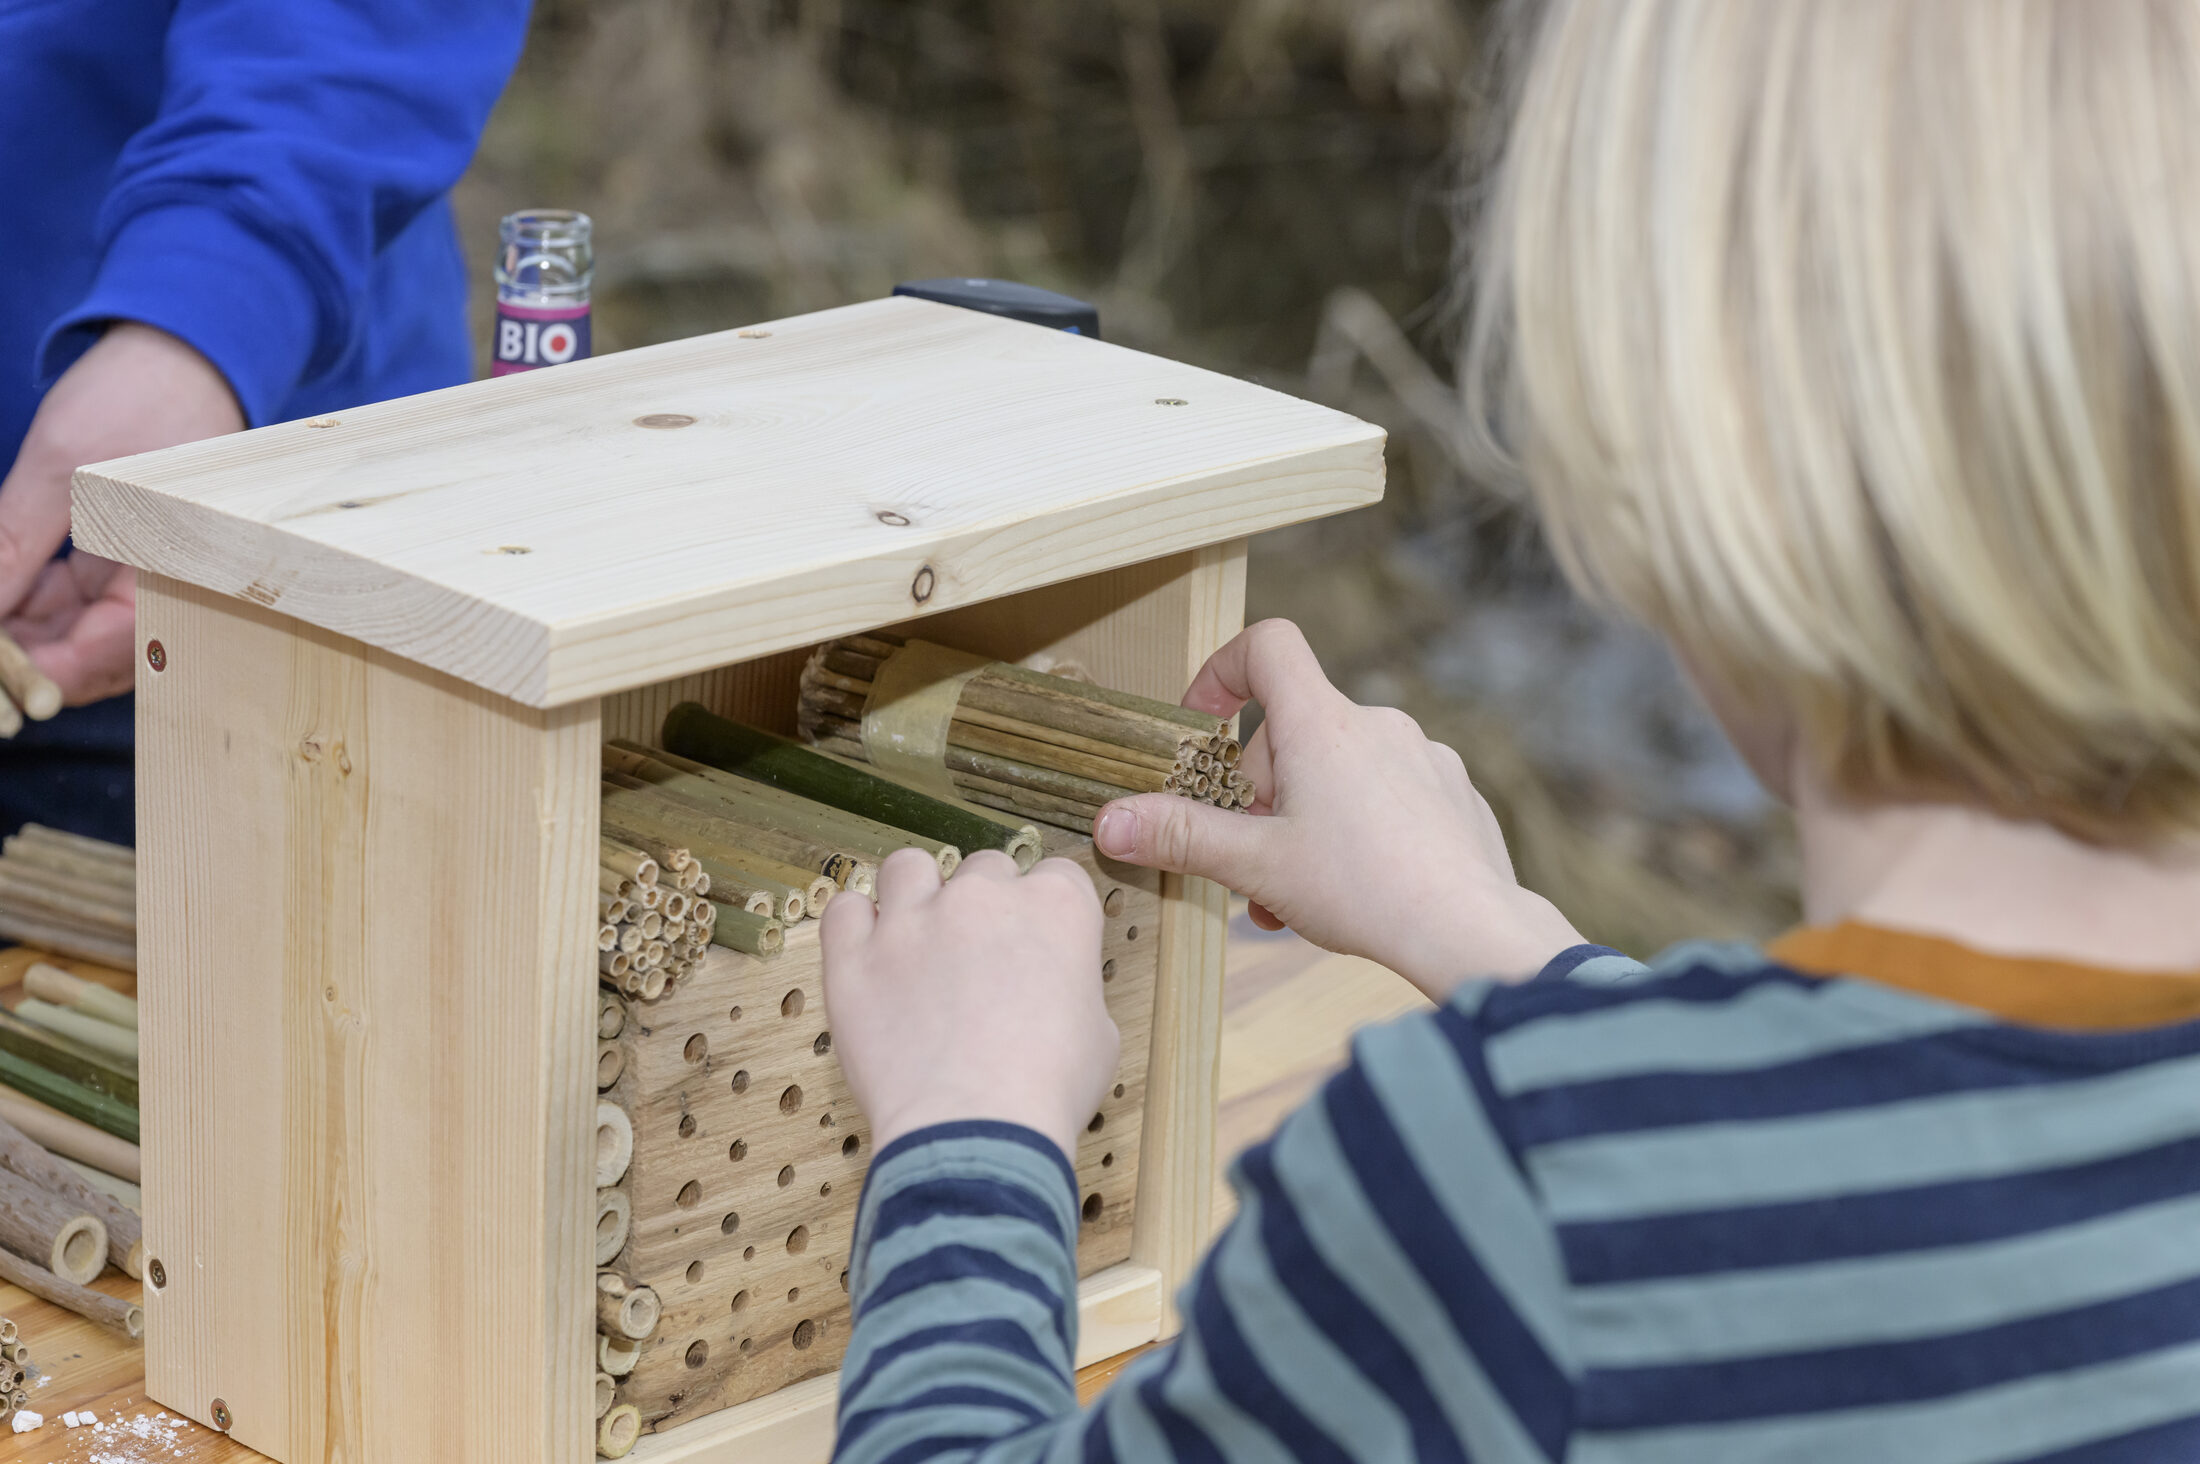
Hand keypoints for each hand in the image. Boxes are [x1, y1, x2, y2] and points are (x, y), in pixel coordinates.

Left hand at [0, 323, 244, 703]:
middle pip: (95, 654)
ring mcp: (151, 571)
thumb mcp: (63, 467)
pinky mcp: (132, 555)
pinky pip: (82, 599)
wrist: (184, 348)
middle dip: (27, 653)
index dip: (37, 670)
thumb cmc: (141, 394)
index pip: (105, 653)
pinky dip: (36, 597)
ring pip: (83, 630)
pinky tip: (4, 581)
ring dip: (25, 626)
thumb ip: (15, 544)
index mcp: (178, 570)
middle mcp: (173, 583)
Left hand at [821, 848, 1117, 1162]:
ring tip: (916, 938)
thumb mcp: (1098, 1034)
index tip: (1034, 941)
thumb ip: (1074, 987)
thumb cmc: (1044, 1093)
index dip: (1044, 910)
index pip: (1056, 875)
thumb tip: (1055, 991)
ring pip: (909, 868)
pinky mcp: (855, 955)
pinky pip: (844, 910)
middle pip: (984, 868)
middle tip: (978, 956)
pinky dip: (854, 925)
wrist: (975, 1130)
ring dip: (916, 894)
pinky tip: (868, 953)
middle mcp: (984, 897)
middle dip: (984, 905)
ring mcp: (913, 920)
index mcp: (1055, 908)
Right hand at [1092, 620, 1583, 998]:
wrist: (1470, 931)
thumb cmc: (1365, 891)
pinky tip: (1359, 885)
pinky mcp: (1453, 793)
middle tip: (1251, 858)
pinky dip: (1359, 827)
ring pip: (1341, 769)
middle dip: (1260, 789)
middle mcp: (1378, 723)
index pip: (1267, 645)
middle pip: (1294, 727)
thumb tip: (1109, 823)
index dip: (1222, 670)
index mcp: (1323, 723)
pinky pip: (1390, 792)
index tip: (1203, 723)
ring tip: (1297, 892)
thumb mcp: (1255, 866)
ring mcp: (1424, 755)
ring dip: (1306, 817)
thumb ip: (1179, 837)